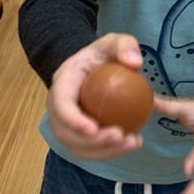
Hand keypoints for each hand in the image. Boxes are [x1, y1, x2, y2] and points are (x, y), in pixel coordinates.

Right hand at [47, 33, 145, 160]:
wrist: (92, 67)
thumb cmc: (100, 55)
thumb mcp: (113, 41)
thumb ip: (125, 45)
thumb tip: (135, 63)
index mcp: (63, 83)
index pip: (61, 105)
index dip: (73, 120)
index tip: (94, 129)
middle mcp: (58, 107)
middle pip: (66, 133)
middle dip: (92, 142)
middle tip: (120, 136)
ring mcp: (66, 124)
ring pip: (77, 147)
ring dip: (103, 151)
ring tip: (132, 142)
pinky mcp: (79, 136)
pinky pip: (90, 150)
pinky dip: (109, 152)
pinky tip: (132, 143)